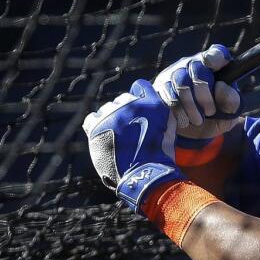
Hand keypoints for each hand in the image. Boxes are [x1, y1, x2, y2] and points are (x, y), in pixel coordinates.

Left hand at [83, 79, 182, 211]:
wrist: (143, 173)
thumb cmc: (159, 151)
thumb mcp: (168, 124)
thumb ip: (158, 106)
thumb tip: (145, 95)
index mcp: (150, 102)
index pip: (141, 86)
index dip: (141, 97)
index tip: (141, 110)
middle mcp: (129, 105)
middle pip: (123, 100)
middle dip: (126, 110)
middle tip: (130, 129)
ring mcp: (111, 116)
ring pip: (107, 108)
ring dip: (111, 117)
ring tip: (117, 135)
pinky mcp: (96, 128)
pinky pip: (91, 118)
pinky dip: (96, 123)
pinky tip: (103, 133)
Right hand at [154, 44, 243, 141]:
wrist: (191, 130)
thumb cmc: (214, 115)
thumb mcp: (228, 111)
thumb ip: (232, 100)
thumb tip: (220, 87)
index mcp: (213, 66)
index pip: (216, 53)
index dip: (217, 57)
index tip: (220, 67)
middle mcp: (192, 64)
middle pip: (197, 68)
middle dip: (204, 94)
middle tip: (210, 112)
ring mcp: (174, 73)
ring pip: (181, 82)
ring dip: (190, 105)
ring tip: (198, 120)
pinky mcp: (160, 87)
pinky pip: (166, 95)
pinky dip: (177, 110)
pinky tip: (184, 120)